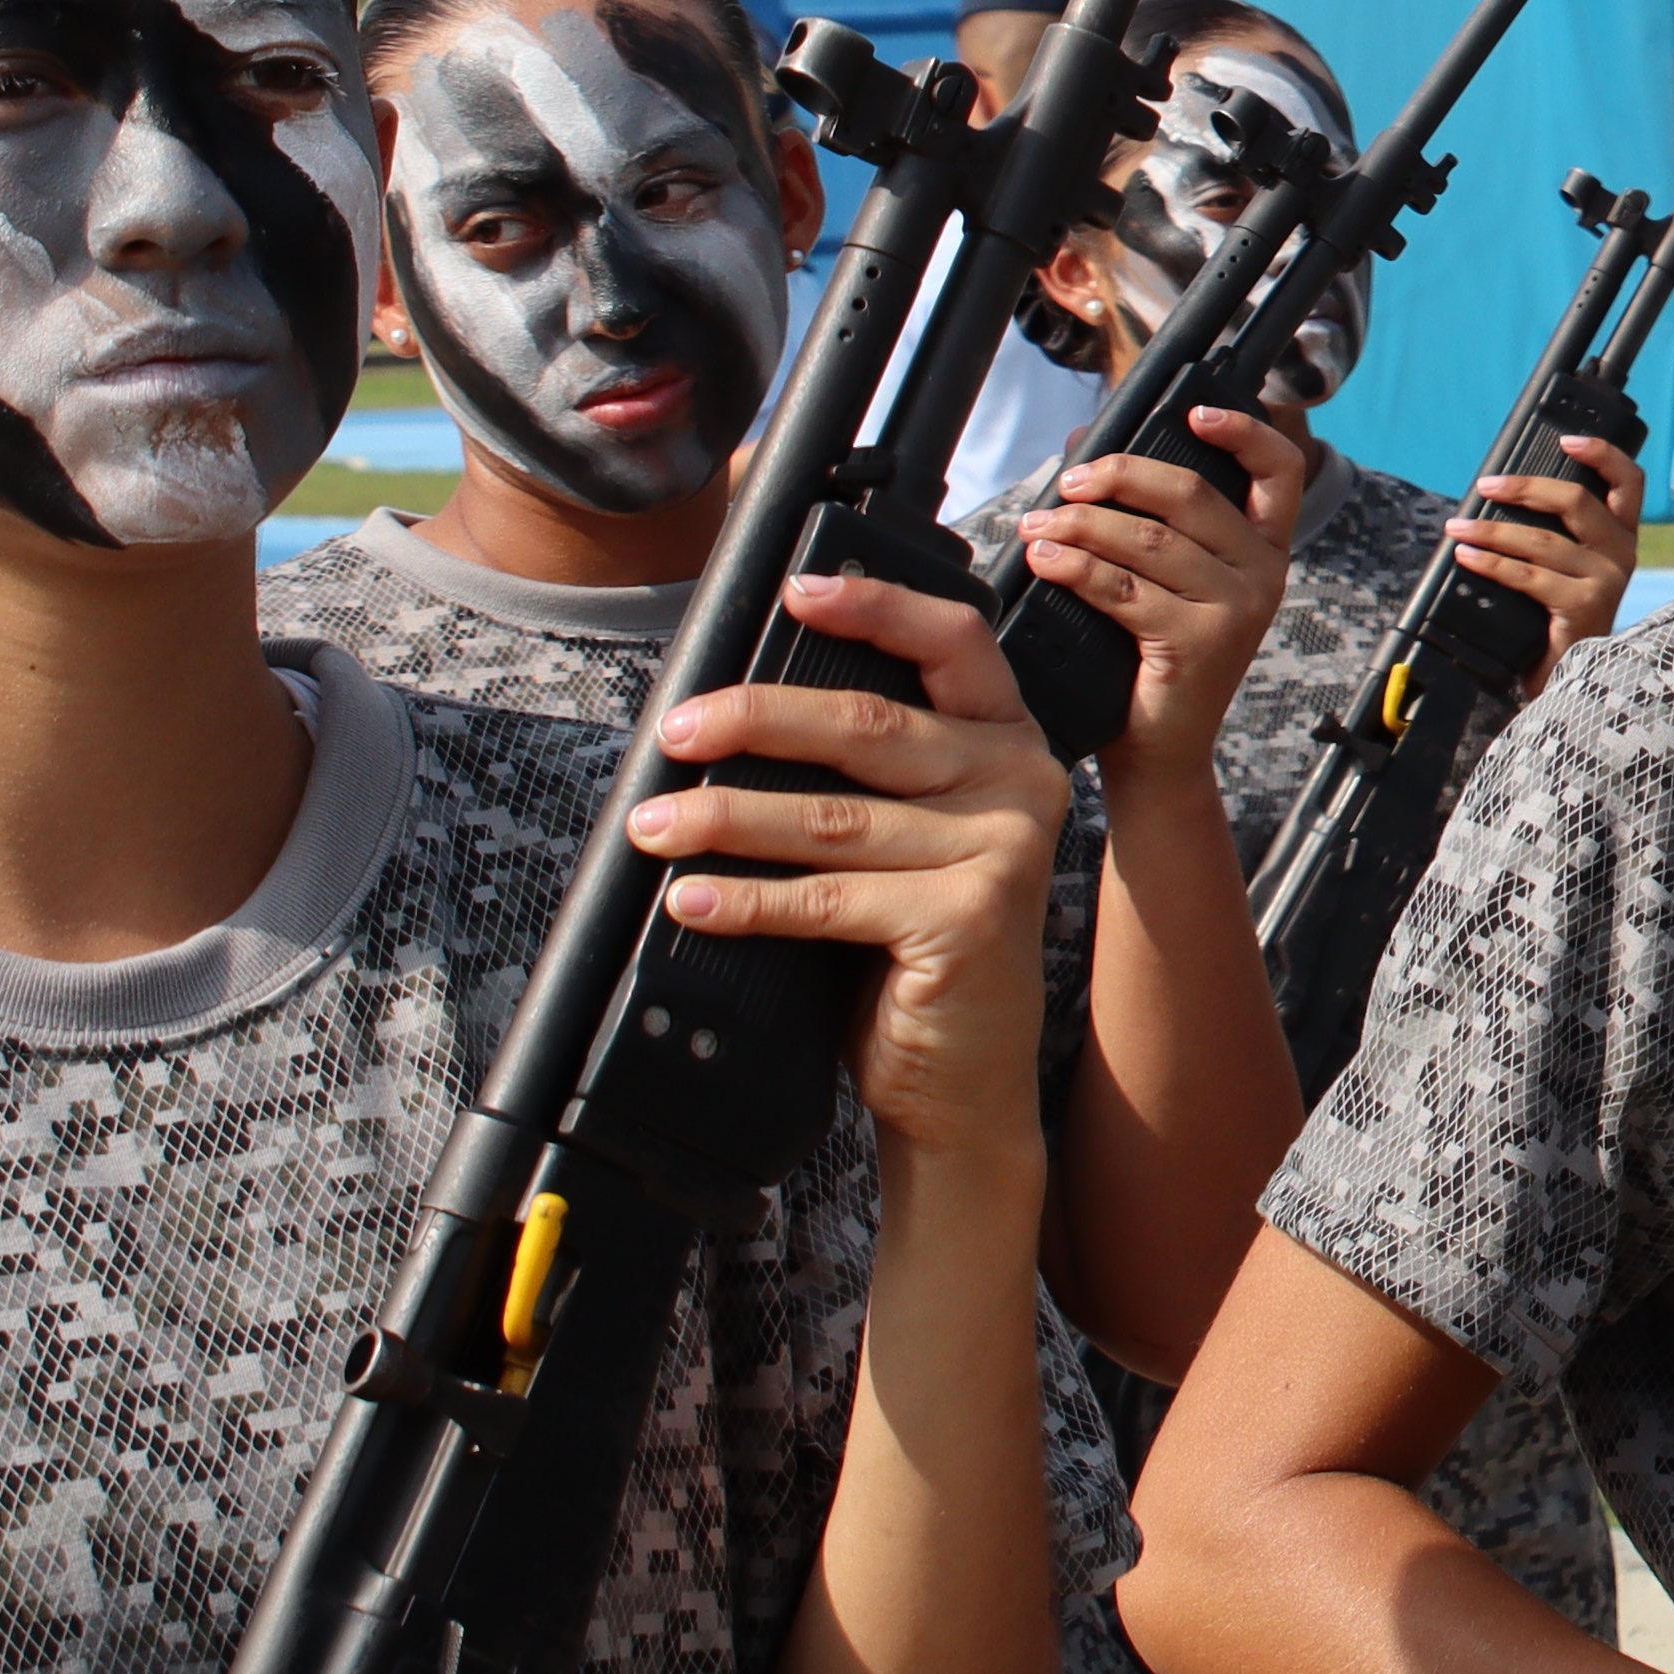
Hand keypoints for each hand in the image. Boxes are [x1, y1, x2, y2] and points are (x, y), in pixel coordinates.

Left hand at [635, 567, 1071, 1191]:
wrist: (964, 1080)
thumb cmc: (915, 949)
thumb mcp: (905, 839)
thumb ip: (866, 776)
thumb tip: (733, 718)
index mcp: (1006, 742)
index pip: (954, 641)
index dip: (875, 605)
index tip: (795, 594)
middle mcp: (1021, 781)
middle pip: (870, 725)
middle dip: (755, 721)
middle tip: (676, 732)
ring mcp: (1004, 851)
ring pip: (833, 817)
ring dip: (725, 818)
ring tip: (653, 825)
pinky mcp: (971, 918)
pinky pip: (830, 898)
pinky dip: (747, 900)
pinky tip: (692, 902)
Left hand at [1011, 404, 1308, 780]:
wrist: (1159, 750)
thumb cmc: (1153, 658)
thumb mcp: (1162, 580)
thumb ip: (1142, 518)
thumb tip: (1086, 447)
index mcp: (1262, 549)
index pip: (1279, 472)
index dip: (1245, 431)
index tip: (1195, 412)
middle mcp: (1262, 573)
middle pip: (1191, 494)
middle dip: (1119, 476)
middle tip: (1067, 484)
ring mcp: (1237, 608)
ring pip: (1149, 539)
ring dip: (1081, 525)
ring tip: (1038, 527)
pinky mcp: (1200, 642)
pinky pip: (1125, 587)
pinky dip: (1077, 568)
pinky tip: (1048, 561)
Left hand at [1455, 430, 1646, 655]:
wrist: (1567, 679)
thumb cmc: (1557, 619)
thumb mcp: (1564, 570)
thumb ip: (1553, 535)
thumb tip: (1499, 498)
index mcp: (1621, 538)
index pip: (1628, 482)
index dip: (1602, 453)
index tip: (1565, 439)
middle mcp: (1623, 555)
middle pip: (1577, 501)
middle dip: (1526, 487)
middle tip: (1486, 486)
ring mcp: (1607, 581)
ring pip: (1542, 540)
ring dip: (1492, 531)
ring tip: (1457, 527)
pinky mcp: (1584, 607)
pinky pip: (1528, 576)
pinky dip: (1491, 564)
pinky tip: (1467, 557)